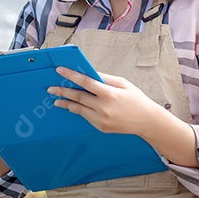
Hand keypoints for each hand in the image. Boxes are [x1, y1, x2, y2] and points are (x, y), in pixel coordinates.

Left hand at [49, 67, 163, 136]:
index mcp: (110, 93)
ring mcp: (101, 119)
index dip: (71, 75)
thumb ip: (105, 78)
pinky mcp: (101, 127)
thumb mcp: (123, 83)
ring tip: (57, 99)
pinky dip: (78, 111)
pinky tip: (72, 107)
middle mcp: (104, 107)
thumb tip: (88, 72)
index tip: (60, 70)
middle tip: (51, 88)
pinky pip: (86, 117)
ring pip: (79, 109)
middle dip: (63, 91)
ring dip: (67, 103)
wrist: (146, 121)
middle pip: (78, 97)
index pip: (86, 82)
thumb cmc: (136, 99)